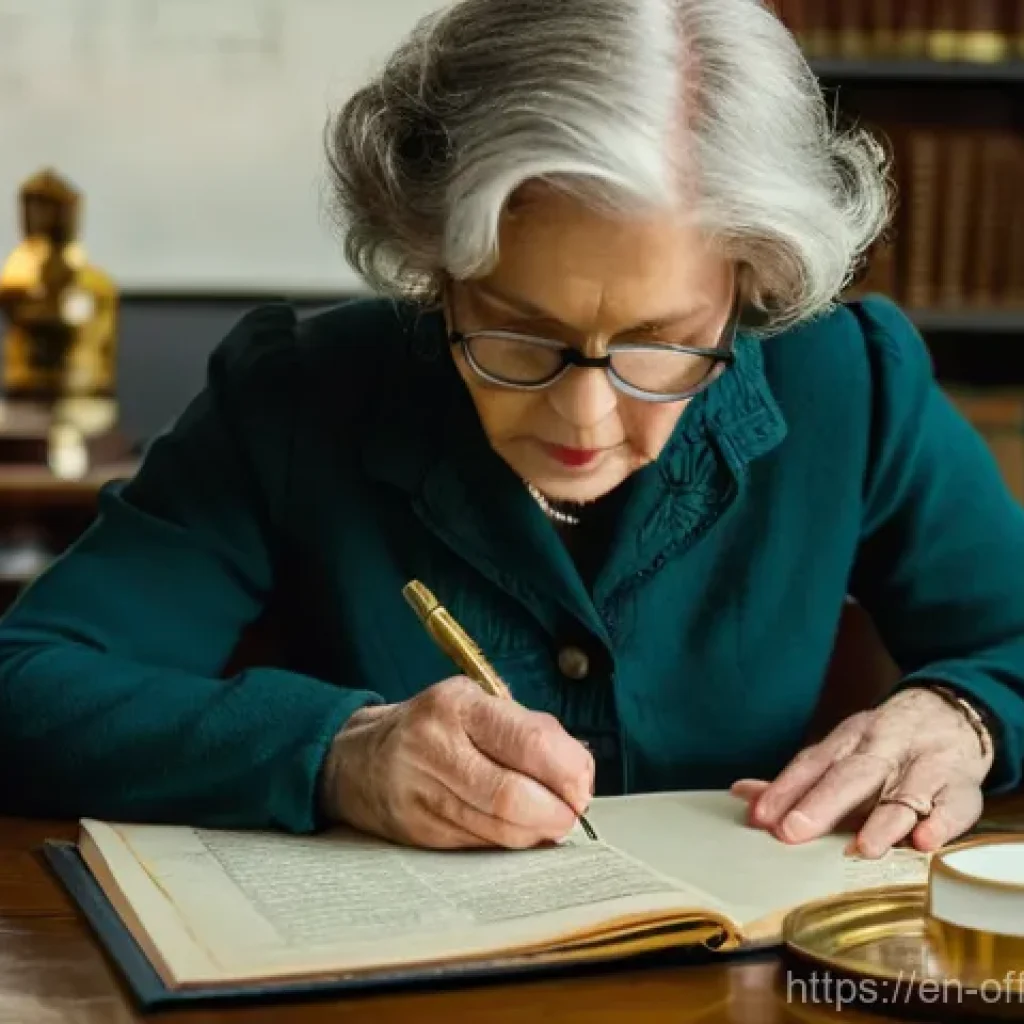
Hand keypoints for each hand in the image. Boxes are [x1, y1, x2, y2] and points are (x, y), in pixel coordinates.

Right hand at [319, 677, 593, 849]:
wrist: (357, 759)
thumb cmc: (434, 727)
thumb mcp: (476, 704)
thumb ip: (529, 729)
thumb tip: (579, 769)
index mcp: (458, 705)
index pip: (528, 742)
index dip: (567, 772)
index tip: (582, 785)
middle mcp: (435, 747)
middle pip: (512, 796)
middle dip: (556, 812)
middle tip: (571, 814)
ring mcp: (421, 793)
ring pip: (497, 828)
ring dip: (536, 833)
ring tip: (549, 823)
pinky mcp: (417, 831)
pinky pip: (478, 845)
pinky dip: (508, 842)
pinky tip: (516, 831)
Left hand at [730, 687, 993, 857]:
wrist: (951, 715)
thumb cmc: (883, 746)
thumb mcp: (840, 752)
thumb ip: (795, 779)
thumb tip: (740, 794)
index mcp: (849, 741)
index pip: (813, 764)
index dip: (785, 789)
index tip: (760, 816)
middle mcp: (884, 749)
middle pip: (852, 774)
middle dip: (822, 802)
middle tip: (793, 831)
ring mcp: (924, 765)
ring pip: (905, 791)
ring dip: (884, 819)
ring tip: (864, 847)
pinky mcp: (960, 786)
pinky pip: (954, 804)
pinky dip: (941, 822)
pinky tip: (924, 841)